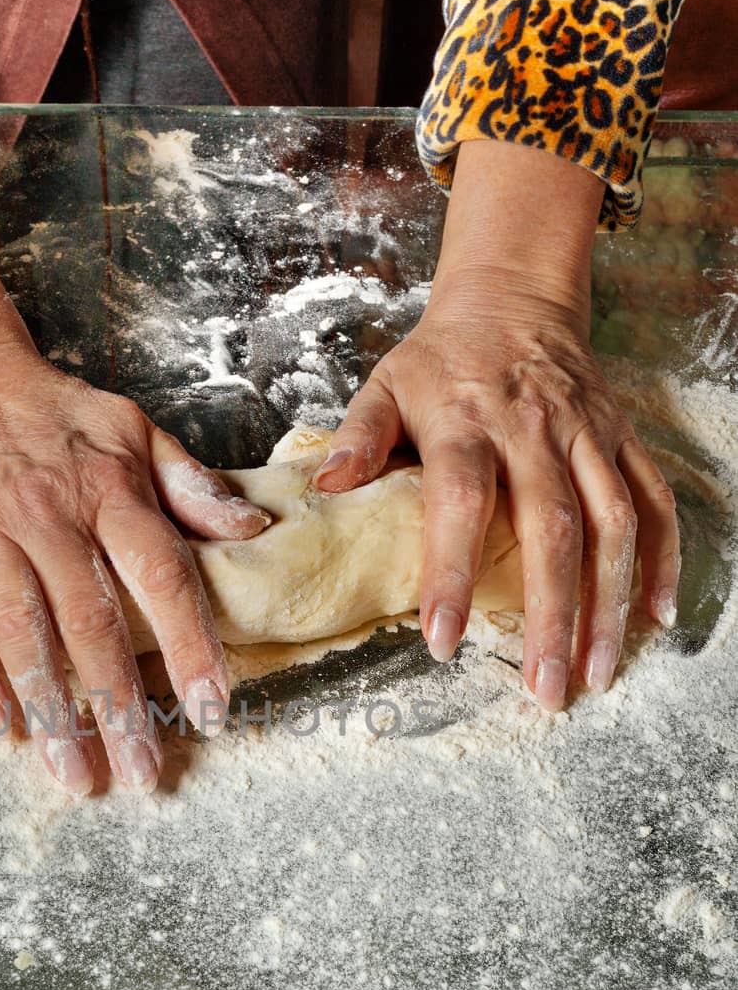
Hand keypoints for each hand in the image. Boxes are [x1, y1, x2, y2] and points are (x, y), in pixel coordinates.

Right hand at [0, 260, 268, 794]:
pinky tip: (0, 727)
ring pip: (22, 630)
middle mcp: (51, 516)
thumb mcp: (136, 431)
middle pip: (92, 622)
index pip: (163, 577)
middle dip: (119, 705)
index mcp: (111, 493)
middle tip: (141, 772)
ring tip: (75, 772)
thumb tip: (254, 532)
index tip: (210, 711)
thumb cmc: (57, 416)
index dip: (190, 646)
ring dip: (51, 708)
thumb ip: (192, 487)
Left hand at [316, 142, 678, 710]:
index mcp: (468, 424)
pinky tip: (657, 617)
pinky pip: (653, 502)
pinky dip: (662, 560)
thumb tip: (327, 487)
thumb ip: (359, 436)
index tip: (443, 640)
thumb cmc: (440, 360)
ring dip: (608, 604)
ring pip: (612, 525)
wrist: (513, 300)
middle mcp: (536, 431)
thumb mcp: (386, 384)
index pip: (461, 502)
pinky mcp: (622, 439)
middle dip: (551, 616)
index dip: (453, 572)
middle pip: (551, 530)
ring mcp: (587, 436)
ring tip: (597, 673)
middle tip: (544, 689)